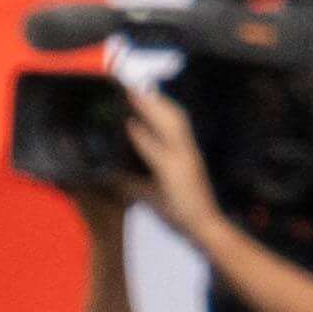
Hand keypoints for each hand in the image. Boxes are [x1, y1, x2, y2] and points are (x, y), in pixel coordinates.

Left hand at [119, 72, 220, 237]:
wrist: (205, 230)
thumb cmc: (182, 212)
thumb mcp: (152, 192)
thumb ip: (132, 181)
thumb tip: (107, 173)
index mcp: (183, 152)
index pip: (171, 120)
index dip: (156, 103)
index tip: (139, 87)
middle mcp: (186, 151)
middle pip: (173, 115)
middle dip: (153, 98)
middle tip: (131, 82)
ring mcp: (185, 160)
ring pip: (171, 124)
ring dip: (152, 107)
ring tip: (132, 92)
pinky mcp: (179, 172)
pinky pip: (160, 149)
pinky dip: (146, 136)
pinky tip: (131, 126)